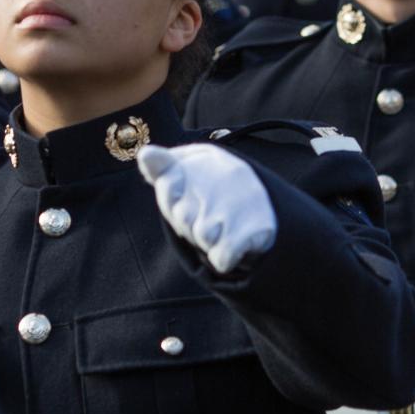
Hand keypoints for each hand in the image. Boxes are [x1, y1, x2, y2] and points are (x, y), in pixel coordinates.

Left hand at [138, 142, 276, 274]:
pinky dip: (223, 258)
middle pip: (182, 216)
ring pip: (202, 236)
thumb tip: (146, 155)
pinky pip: (220, 258)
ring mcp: (244, 200)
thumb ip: (162, 168)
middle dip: (188, 225)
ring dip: (207, 242)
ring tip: (221, 230)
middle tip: (206, 218)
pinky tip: (232, 244)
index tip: (177, 198)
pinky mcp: (258, 227)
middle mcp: (228, 172)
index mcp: (206, 158)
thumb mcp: (185, 175)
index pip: (168, 180)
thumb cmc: (213, 196)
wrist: (269, 213)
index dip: (169, 196)